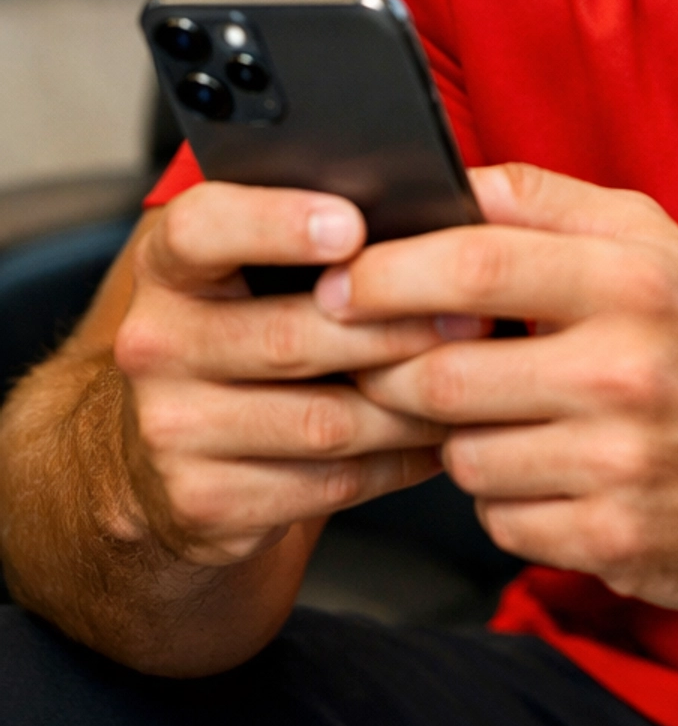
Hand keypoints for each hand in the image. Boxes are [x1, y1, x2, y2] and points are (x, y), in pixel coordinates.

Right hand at [112, 183, 457, 566]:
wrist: (162, 457)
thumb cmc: (245, 329)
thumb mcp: (250, 269)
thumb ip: (318, 237)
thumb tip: (435, 222)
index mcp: (168, 265)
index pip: (202, 228)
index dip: (277, 223)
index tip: (354, 225)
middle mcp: (155, 345)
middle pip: (291, 337)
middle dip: (396, 328)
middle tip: (473, 317)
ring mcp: (172, 431)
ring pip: (324, 421)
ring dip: (411, 405)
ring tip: (472, 378)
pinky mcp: (205, 503)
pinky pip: (330, 483)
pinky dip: (398, 461)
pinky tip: (438, 438)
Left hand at [318, 164, 677, 608]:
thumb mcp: (654, 242)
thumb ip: (545, 204)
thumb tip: (445, 180)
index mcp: (632, 279)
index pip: (474, 267)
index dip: (385, 275)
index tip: (337, 284)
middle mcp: (627, 369)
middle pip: (444, 372)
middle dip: (400, 371)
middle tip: (399, 364)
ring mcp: (621, 463)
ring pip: (462, 454)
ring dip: (460, 439)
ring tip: (508, 418)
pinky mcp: (615, 540)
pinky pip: (500, 519)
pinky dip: (504, 498)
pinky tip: (548, 472)